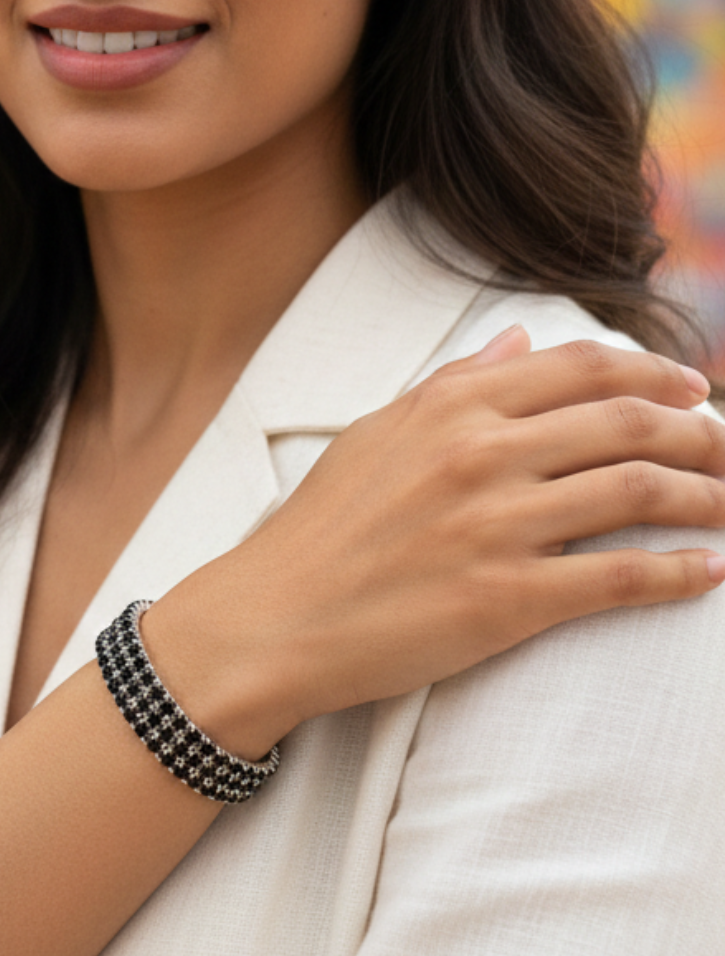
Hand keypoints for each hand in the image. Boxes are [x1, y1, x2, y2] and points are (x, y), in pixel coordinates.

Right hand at [146, 327, 724, 757]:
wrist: (274, 616)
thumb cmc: (321, 528)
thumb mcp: (377, 435)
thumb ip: (453, 383)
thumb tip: (516, 339)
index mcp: (452, 409)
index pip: (582, 368)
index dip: (654, 373)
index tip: (694, 389)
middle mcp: (481, 454)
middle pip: (629, 422)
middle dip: (701, 431)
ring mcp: (496, 525)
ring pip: (640, 491)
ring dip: (708, 497)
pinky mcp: (505, 598)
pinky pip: (619, 577)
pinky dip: (680, 573)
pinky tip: (712, 573)